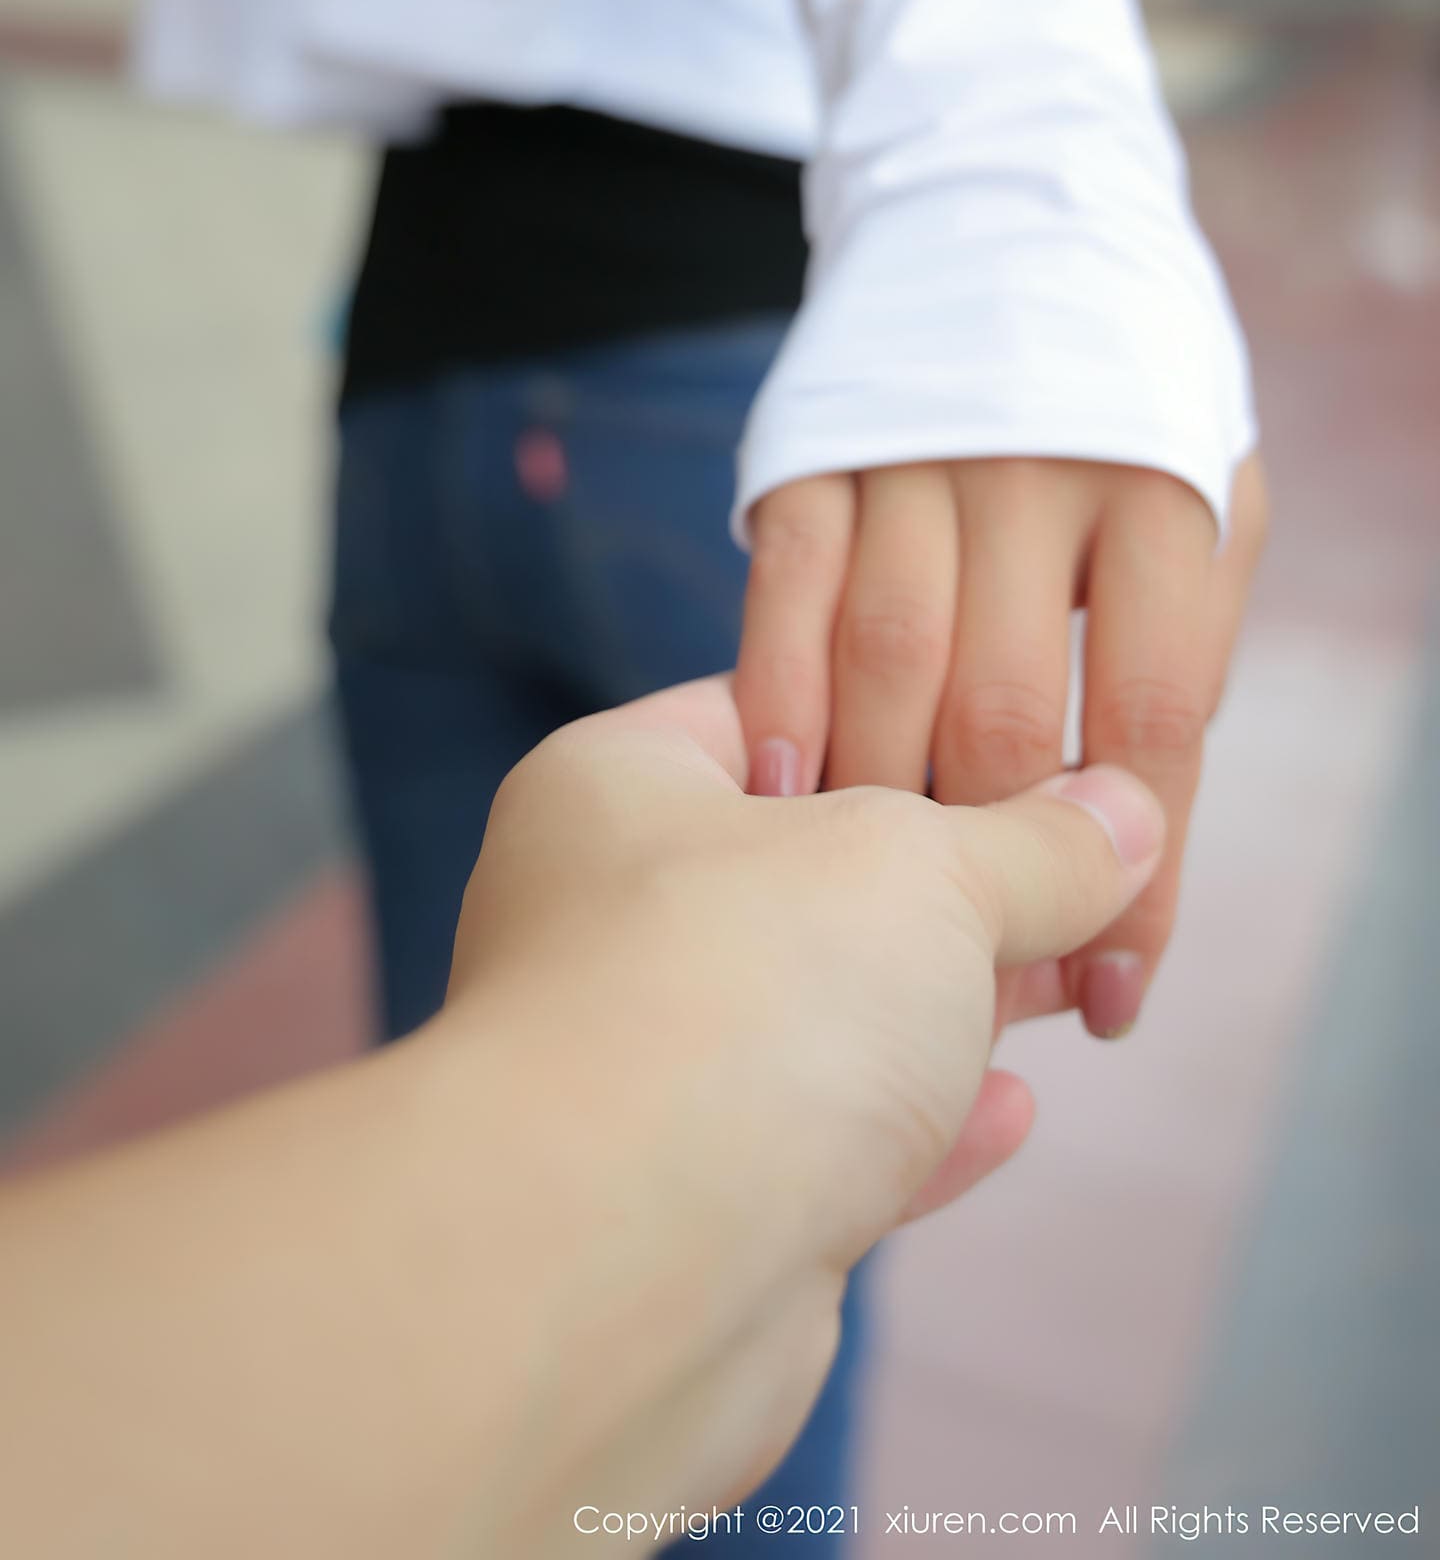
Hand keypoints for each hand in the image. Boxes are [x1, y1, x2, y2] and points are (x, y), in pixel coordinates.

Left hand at [448, 679, 1163, 1532]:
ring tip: (1064, 986)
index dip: (912, 705)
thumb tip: (1122, 811)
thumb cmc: (740, 1001)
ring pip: (819, 1015)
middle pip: (806, 869)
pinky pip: (824, 1143)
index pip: (776, 703)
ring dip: (942, 1010)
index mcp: (618, 787)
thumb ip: (1037, 840)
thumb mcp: (925, 870)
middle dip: (950, 882)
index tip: (1030, 735)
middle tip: (1077, 876)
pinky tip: (1010, 1112)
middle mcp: (607, 917)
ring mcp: (644, 1065)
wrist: (620, 1272)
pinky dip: (918, 1127)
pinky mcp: (692, 1204)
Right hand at [734, 454, 1267, 1036]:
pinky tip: (776, 794)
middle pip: (1003, 702)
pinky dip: (777, 703)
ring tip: (867, 906)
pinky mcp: (811, 457)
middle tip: (975, 972)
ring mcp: (913, 457)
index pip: (1151, 716)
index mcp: (1161, 497)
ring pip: (886, 657)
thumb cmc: (1124, 435)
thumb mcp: (1204, 522)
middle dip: (991, 860)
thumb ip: (1173, 669)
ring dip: (873, 801)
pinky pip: (784, 594)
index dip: (1137, 877)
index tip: (1111, 997)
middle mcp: (1034, 471)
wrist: (1008, 253)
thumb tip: (1128, 861)